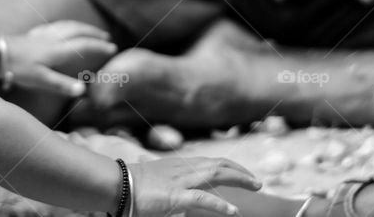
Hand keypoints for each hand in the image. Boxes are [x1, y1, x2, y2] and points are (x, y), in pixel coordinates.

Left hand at [5, 21, 116, 97]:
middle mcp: (52, 39)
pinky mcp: (32, 34)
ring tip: (88, 29)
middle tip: (106, 36)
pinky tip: (61, 29)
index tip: (113, 47)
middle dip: (93, 33)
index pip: (83, 45)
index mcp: (57, 50)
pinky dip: (64, 26)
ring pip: (66, 26)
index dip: (99, 46)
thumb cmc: (16, 67)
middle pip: (77, 31)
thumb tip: (83, 90)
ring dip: (81, 26)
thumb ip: (62, 85)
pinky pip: (54, 26)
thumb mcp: (40, 80)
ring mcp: (42, 35)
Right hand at [130, 157, 260, 215]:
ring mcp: (181, 181)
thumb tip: (172, 191)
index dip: (230, 167)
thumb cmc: (131, 184)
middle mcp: (184, 168)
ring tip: (256, 186)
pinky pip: (203, 199)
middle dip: (241, 172)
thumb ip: (168, 181)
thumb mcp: (155, 179)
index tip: (243, 174)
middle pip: (219, 164)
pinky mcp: (176, 196)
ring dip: (239, 179)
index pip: (211, 162)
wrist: (116, 183)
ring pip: (217, 175)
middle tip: (257, 182)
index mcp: (180, 165)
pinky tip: (234, 211)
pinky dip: (220, 205)